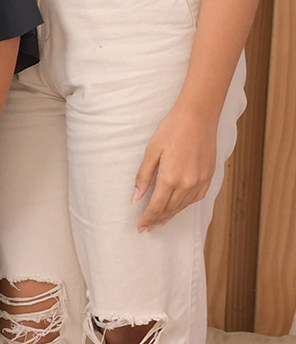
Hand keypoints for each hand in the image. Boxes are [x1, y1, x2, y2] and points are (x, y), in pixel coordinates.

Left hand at [132, 100, 219, 230]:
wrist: (198, 116)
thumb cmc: (172, 129)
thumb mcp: (152, 151)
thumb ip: (143, 177)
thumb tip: (135, 197)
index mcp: (171, 177)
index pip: (156, 206)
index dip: (147, 218)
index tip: (141, 227)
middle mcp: (187, 183)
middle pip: (170, 208)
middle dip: (157, 219)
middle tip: (148, 227)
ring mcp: (200, 180)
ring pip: (184, 205)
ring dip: (171, 214)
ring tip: (161, 220)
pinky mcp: (209, 176)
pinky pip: (197, 198)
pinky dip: (186, 205)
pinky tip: (179, 206)